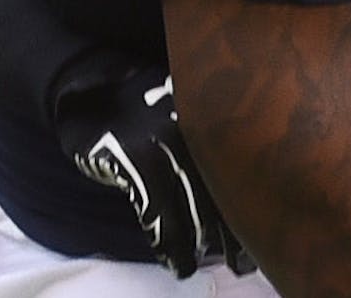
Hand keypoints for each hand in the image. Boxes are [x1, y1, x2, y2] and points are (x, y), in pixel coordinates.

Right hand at [50, 55, 246, 276]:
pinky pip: (152, 211)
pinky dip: (162, 240)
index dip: (249, 213)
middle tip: (239, 264)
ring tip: (191, 266)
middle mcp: (192, 131)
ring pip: (186, 209)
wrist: (93, 85)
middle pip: (219, 195)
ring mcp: (160, 146)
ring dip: (190, 246)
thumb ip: (208, 145)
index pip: (239, 175)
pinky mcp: (129, 160)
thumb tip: (235, 196)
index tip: (257, 241)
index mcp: (212, 120)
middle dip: (229, 238)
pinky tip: (168, 256)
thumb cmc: (143, 104)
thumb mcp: (185, 114)